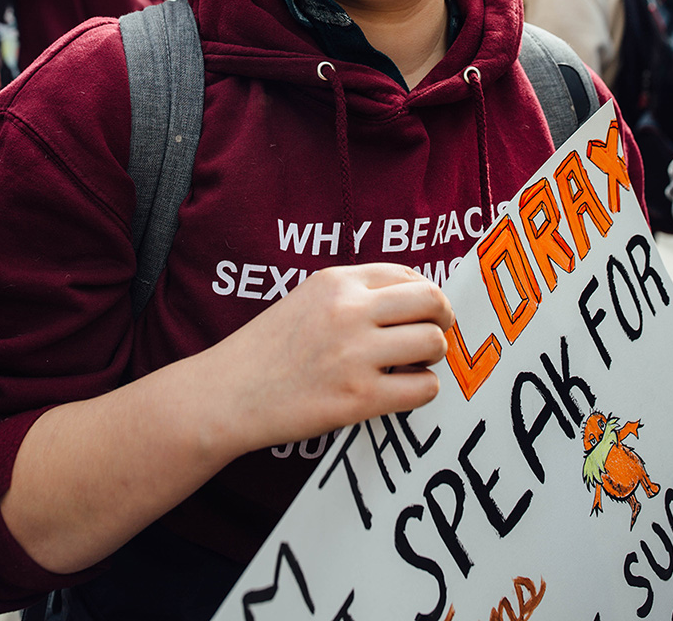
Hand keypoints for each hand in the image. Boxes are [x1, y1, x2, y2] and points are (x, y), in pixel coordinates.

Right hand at [204, 263, 454, 453]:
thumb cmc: (269, 348)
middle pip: (432, 301)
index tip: (425, 312)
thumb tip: (415, 298)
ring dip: (433, 356)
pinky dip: (423, 389)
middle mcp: (350, 310)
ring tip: (413, 365)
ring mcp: (356, 354)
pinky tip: (403, 390)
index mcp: (338, 281)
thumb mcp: (309, 299)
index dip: (426, 294)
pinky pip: (423, 388)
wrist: (229, 393)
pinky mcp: (359, 398)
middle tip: (435, 335)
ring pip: (433, 343)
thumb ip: (356, 292)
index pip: (409, 274)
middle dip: (443, 318)